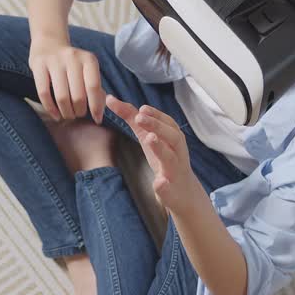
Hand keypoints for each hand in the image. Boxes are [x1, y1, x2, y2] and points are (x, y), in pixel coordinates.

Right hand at [28, 38, 105, 122]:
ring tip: (68, 115)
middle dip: (79, 111)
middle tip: (78, 115)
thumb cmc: (73, 64)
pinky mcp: (38, 65)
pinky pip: (44, 93)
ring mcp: (54, 61)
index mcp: (89, 59)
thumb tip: (99, 112)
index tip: (97, 119)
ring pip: (61, 97)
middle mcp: (72, 58)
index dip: (96, 107)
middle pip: (78, 96)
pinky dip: (50, 108)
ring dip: (66, 112)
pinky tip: (55, 115)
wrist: (49, 43)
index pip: (94, 87)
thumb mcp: (88, 70)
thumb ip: (96, 88)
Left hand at [105, 96, 203, 213]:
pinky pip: (169, 188)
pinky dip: (164, 185)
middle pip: (173, 136)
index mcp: (172, 140)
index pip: (167, 123)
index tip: (142, 108)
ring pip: (171, 159)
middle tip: (140, 117)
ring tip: (149, 139)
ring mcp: (174, 173)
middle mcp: (177, 153)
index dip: (155, 115)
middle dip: (157, 125)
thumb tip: (110, 99)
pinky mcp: (172, 192)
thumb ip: (132, 120)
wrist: (183, 194)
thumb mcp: (148, 138)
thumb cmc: (164, 161)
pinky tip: (158, 183)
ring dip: (161, 148)